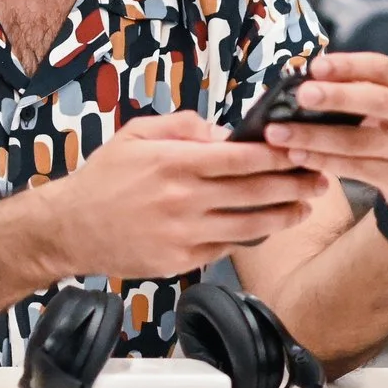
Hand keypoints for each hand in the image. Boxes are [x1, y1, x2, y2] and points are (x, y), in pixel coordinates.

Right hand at [37, 112, 327, 278]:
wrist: (67, 229)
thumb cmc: (103, 179)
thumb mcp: (137, 135)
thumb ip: (183, 127)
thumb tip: (224, 132)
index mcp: (176, 163)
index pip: (243, 157)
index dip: (279, 153)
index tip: (302, 148)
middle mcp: (184, 199)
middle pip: (255, 191)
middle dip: (295, 184)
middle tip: (320, 178)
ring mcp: (184, 233)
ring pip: (250, 225)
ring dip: (284, 215)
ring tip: (305, 207)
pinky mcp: (180, 260)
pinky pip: (227, 248)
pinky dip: (251, 237)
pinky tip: (267, 227)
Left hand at [261, 52, 387, 235]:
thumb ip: (361, 88)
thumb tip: (302, 80)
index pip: (380, 67)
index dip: (348, 65)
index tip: (315, 66)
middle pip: (374, 101)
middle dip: (335, 97)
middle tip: (301, 95)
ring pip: (358, 140)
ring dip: (315, 136)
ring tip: (279, 133)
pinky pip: (356, 168)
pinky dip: (323, 161)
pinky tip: (297, 157)